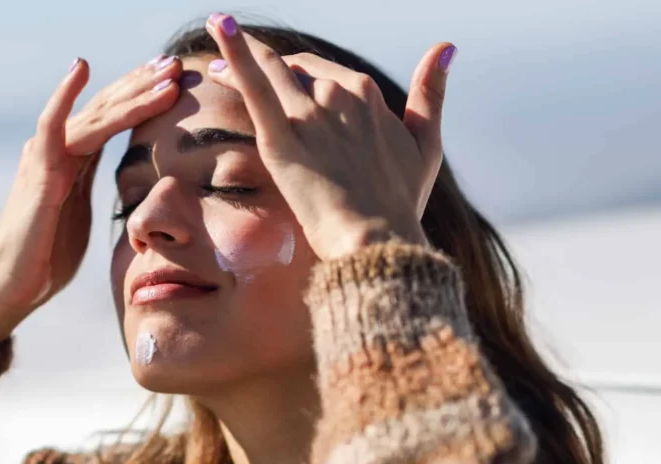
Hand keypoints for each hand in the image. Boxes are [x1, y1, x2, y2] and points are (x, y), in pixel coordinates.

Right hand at [0, 56, 183, 343]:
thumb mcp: (82, 214)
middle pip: (106, 106)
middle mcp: (58, 149)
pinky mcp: (38, 172)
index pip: (113, 117)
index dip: (142, 96)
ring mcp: (46, 156)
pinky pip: (52, 126)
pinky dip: (65, 95)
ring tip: (165, 74)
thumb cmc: (47, 257)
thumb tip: (131, 187)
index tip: (175, 79)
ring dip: (132, 93)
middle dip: (143, 84)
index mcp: (73, 159)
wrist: (12, 284)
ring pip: (95, 115)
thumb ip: (97, 189)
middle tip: (177, 62)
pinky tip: (81, 68)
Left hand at [203, 14, 453, 258]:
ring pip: (269, 70)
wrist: (378, 240)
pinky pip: (254, 86)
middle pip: (293, 70)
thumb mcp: (426, 144)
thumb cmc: (401, 203)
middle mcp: (339, 94)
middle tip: (228, 66)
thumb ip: (431, 93)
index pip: (324, 72)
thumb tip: (445, 47)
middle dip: (265, 64)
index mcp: (368, 94)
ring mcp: (309, 115)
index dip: (299, 72)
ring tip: (215, 45)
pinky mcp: (281, 138)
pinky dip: (236, 53)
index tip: (280, 75)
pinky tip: (220, 25)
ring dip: (239, 53)